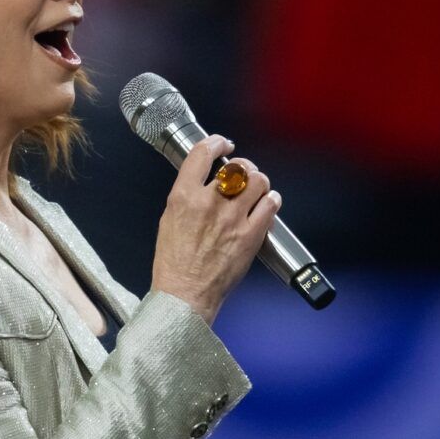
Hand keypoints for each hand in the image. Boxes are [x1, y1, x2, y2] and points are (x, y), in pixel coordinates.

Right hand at [152, 135, 281, 323]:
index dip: (217, 143)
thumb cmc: (174, 265)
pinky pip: (271, 204)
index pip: (203, 153)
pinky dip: (271, 201)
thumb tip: (204, 183)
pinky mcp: (250, 235)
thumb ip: (187, 198)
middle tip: (243, 174)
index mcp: (183, 198)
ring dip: (259, 182)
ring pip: (258, 180)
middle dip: (243, 166)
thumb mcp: (168, 221)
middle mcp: (208, 203)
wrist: (184, 296)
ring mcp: (232, 219)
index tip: (223, 145)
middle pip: (236, 165)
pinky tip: (266, 205)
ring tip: (256, 190)